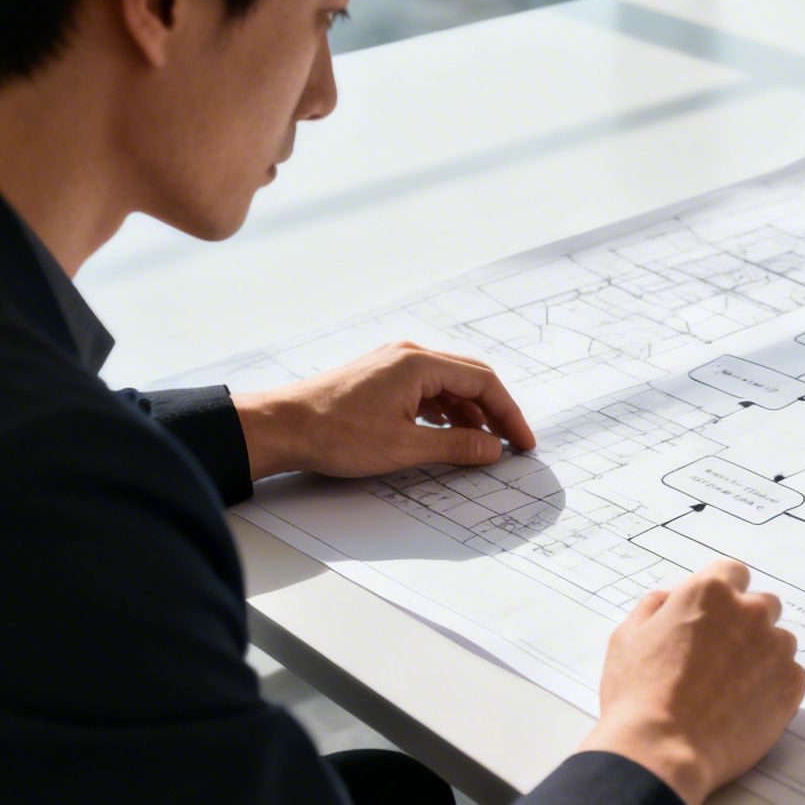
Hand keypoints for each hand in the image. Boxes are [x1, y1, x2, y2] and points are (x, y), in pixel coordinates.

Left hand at [233, 342, 536, 480]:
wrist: (281, 427)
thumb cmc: (336, 434)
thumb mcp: (405, 446)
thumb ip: (456, 446)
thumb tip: (493, 449)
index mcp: (419, 363)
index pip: (483, 382)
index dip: (508, 414)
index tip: (522, 443)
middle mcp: (409, 355)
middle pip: (468, 379)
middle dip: (493, 413)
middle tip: (509, 444)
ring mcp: (392, 365)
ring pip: (447, 385)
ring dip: (468, 414)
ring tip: (480, 446)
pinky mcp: (379, 378)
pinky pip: (425, 390)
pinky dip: (443, 411)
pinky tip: (446, 434)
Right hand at [576, 560, 804, 804]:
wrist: (663, 750)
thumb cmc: (638, 696)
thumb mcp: (627, 638)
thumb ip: (654, 608)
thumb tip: (669, 600)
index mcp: (709, 592)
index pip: (732, 573)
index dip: (721, 595)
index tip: (714, 617)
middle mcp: (749, 612)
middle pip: (762, 605)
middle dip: (746, 624)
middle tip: (720, 657)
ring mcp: (775, 648)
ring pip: (779, 641)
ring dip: (762, 656)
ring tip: (731, 689)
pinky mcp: (791, 685)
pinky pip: (790, 675)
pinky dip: (774, 687)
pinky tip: (745, 707)